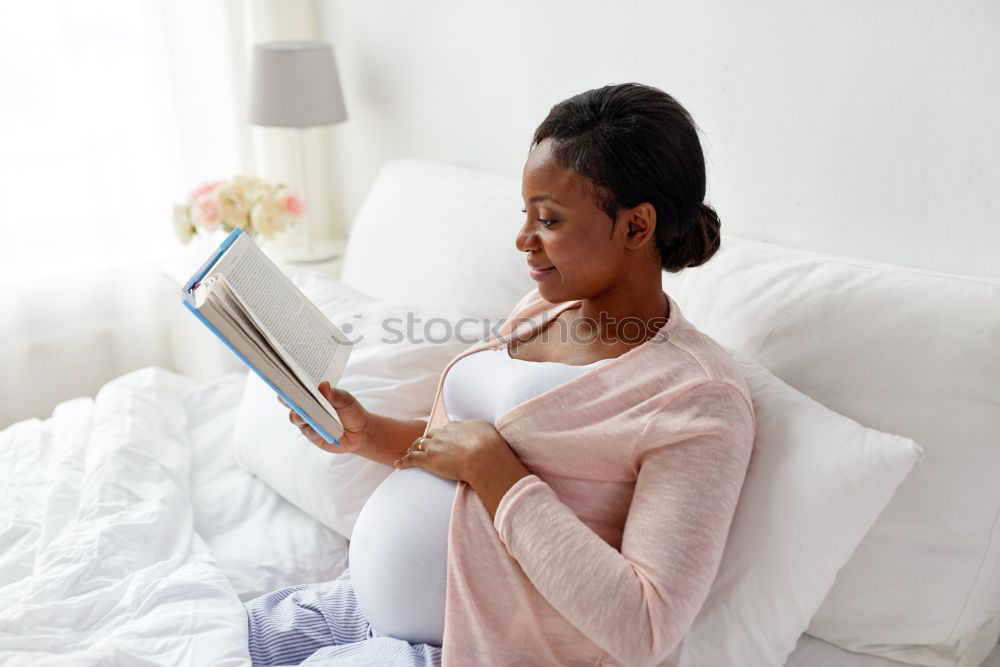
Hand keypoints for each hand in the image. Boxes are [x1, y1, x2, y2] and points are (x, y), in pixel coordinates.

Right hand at [278, 382, 372, 454]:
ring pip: (296, 418)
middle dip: (288, 399)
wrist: (360, 431)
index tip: (286, 379)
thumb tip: (323, 386)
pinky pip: (309, 432)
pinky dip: (313, 429)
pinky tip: (318, 427)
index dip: (288, 384)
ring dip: (299, 414)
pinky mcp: (313, 436)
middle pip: (291, 403)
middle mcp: (305, 408)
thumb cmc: (350, 410)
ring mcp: (307, 423)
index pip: (295, 388)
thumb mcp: (345, 399)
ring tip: (303, 412)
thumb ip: (334, 394)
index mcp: (311, 395)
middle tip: (290, 395)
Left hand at [394, 418, 512, 483]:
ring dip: (414, 448)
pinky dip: (403, 461)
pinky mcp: (428, 460)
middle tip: (425, 444)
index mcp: (457, 426)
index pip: (447, 429)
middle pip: (430, 434)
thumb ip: (481, 430)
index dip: (444, 434)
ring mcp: (434, 446)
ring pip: (419, 445)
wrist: (483, 456)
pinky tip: (398, 464)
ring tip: (410, 451)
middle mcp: (443, 434)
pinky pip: (411, 459)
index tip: (444, 438)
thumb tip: (481, 432)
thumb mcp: (488, 430)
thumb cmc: (490, 445)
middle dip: (426, 439)